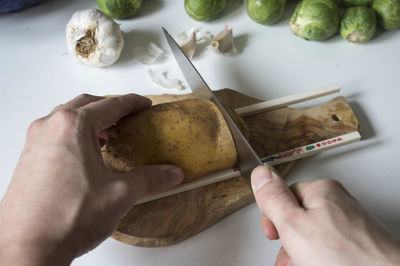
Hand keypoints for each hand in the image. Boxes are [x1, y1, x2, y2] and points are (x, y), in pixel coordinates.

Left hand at [0, 94, 183, 265]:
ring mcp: (36, 142)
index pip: (110, 105)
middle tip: (129, 116)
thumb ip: (149, 179)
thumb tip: (170, 173)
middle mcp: (50, 127)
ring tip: (109, 133)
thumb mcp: (120, 195)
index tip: (144, 104)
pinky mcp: (29, 158)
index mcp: (73, 126)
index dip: (132, 103)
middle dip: (111, 107)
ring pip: (68, 117)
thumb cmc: (66, 217)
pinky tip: (86, 152)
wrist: (28, 247)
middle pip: (87, 105)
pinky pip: (56, 133)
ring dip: (91, 120)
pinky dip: (75, 133)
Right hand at [251, 166, 399, 265]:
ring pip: (312, 237)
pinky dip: (318, 259)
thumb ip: (274, 198)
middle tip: (290, 258)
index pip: (284, 195)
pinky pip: (328, 248)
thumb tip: (260, 173)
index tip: (273, 234)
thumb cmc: (346, 259)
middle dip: (288, 242)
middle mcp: (338, 203)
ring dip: (300, 255)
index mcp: (322, 191)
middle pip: (298, 219)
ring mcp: (349, 225)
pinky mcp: (357, 244)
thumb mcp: (294, 225)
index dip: (274, 218)